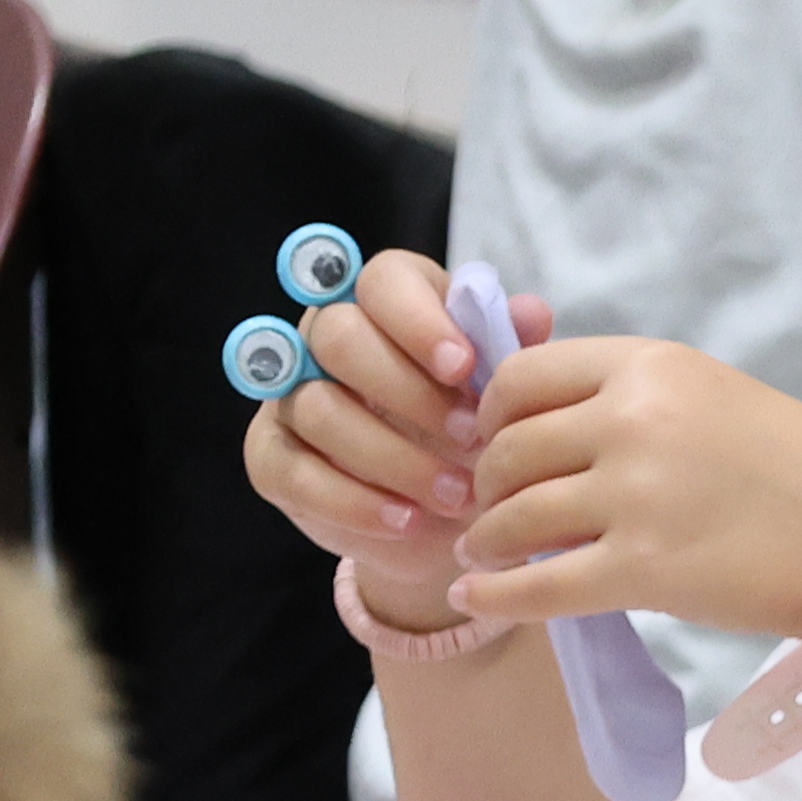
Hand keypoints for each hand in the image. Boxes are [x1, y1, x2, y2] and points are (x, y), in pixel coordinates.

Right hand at [244, 247, 547, 629]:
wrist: (450, 520)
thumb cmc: (478, 435)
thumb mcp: (505, 395)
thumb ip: (514, 349)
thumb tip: (531, 312)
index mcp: (389, 304)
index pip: (383, 280)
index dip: (420, 320)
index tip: (465, 367)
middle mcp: (326, 338)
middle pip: (339, 337)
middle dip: (411, 393)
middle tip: (472, 438)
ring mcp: (290, 396)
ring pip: (319, 408)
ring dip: (396, 458)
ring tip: (457, 494)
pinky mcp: (270, 456)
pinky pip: (294, 473)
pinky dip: (356, 503)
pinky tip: (407, 520)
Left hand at [448, 339, 801, 643]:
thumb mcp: (723, 399)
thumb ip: (641, 400)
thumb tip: (554, 427)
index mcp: (655, 367)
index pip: (522, 377)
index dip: (494, 414)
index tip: (499, 443)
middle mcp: (634, 421)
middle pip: (509, 449)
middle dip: (488, 484)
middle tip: (493, 510)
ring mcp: (636, 496)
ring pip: (514, 516)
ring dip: (487, 541)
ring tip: (486, 555)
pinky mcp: (643, 570)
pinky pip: (539, 584)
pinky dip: (497, 596)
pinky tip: (478, 599)